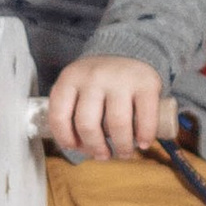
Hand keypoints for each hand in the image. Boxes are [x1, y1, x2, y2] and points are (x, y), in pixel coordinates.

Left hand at [46, 54, 163, 158]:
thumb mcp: (77, 84)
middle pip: (87, 124)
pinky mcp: (146, 84)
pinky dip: (145, 136)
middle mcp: (93, 77)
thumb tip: (78, 147)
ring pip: (117, 125)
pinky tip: (143, 143)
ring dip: (121, 146)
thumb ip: (71, 108)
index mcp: (70, 78)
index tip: (75, 147)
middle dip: (95, 148)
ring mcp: (121, 79)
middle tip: (103, 156)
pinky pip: (145, 117)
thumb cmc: (100, 78)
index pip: (59, 115)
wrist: (130, 49)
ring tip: (124, 153)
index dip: (65, 138)